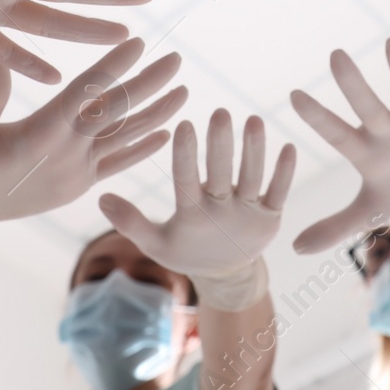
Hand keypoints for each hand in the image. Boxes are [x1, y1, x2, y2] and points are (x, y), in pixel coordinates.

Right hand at [0, 39, 188, 251]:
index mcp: (43, 134)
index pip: (86, 94)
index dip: (114, 67)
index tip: (140, 42)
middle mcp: (67, 153)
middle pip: (116, 113)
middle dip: (149, 84)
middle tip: (178, 59)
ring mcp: (78, 172)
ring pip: (125, 138)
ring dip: (157, 114)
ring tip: (184, 91)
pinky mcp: (80, 185)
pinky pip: (118, 165)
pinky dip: (143, 149)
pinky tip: (166, 134)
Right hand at [99, 110, 295, 278]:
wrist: (227, 276)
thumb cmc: (185, 250)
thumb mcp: (155, 242)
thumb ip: (129, 221)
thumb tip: (100, 196)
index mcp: (192, 217)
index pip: (186, 182)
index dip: (186, 155)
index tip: (184, 124)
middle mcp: (222, 214)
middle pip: (222, 175)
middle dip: (221, 146)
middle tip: (220, 113)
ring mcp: (249, 215)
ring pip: (253, 179)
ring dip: (255, 150)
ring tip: (253, 120)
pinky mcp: (271, 217)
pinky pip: (280, 192)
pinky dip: (285, 172)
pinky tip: (289, 146)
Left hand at [289, 38, 389, 253]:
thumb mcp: (370, 214)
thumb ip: (334, 227)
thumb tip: (295, 249)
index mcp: (367, 152)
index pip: (337, 134)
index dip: (317, 118)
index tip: (293, 96)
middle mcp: (389, 131)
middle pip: (368, 106)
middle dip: (353, 84)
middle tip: (335, 55)